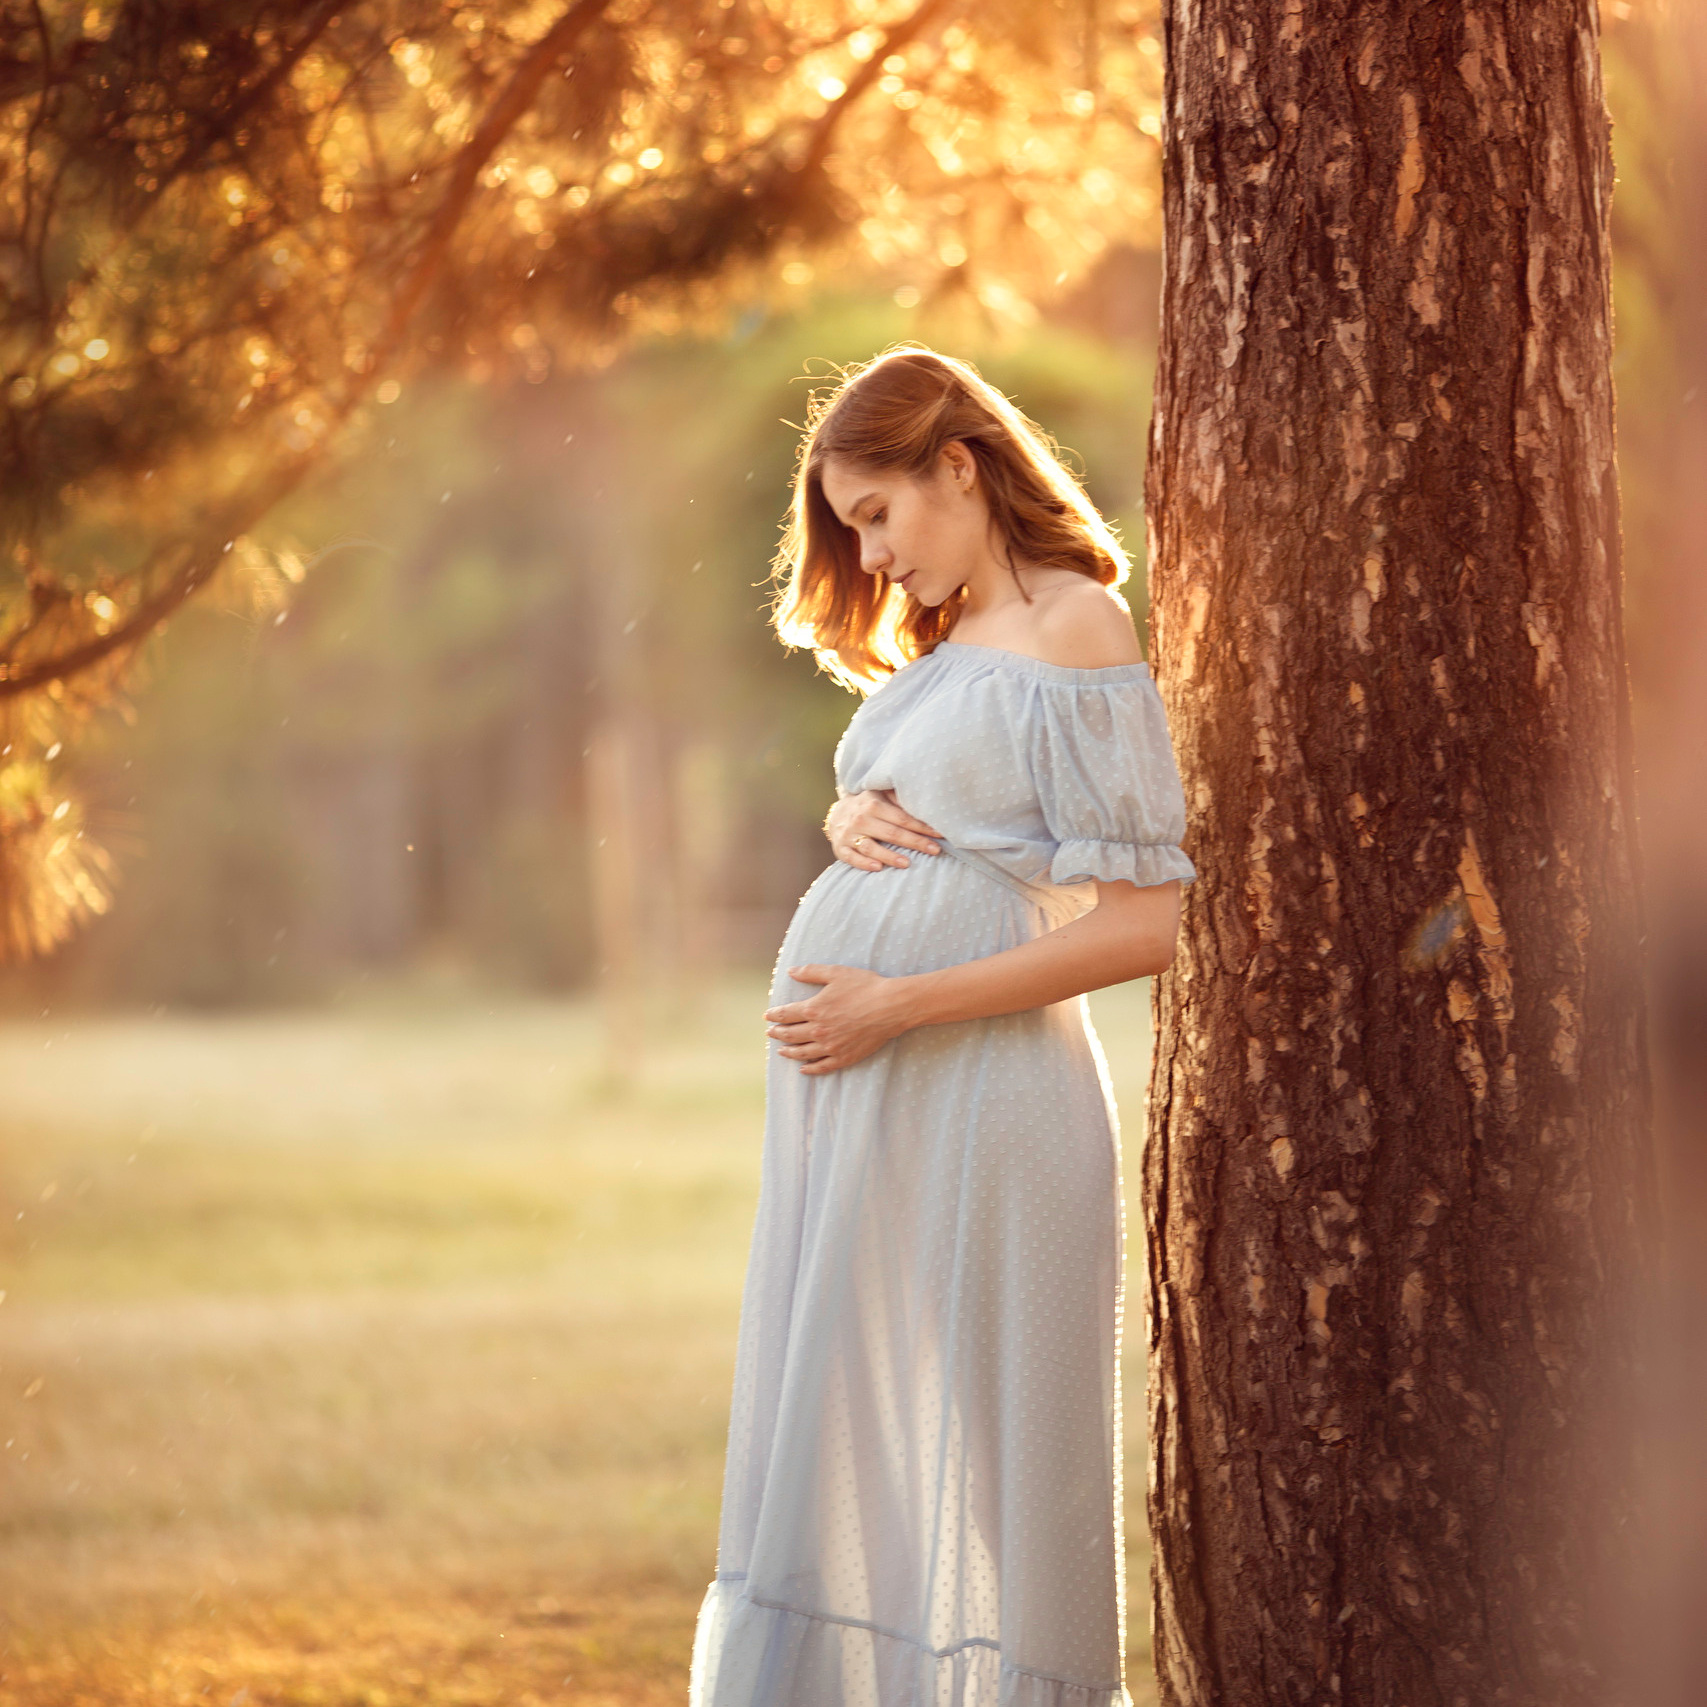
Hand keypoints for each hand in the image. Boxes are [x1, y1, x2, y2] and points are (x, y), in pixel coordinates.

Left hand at [764, 963, 912, 1073]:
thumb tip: (790, 971)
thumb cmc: (865, 986)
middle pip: (790, 1034)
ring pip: (802, 1052)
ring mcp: (830, 1046)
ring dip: (788, 1052)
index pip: (786, 1014)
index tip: (767, 1017)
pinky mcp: (844, 1057)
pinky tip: (803, 1069)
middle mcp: (818, 1030)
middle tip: (770, 1033)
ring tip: (781, 1051)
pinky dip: (810, 1069)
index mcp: (814, 1009)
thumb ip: (811, 972)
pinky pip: (821, 1066)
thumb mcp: (836, 973)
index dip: (774, 1015)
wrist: (890, 1007)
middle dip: (777, 1033)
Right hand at [824, 788, 943, 871]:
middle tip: (935, 850)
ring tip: (907, 863)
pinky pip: (852, 858)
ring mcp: (849, 834)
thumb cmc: (868, 806)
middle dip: (915, 842)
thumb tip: (924, 804)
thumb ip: (899, 799)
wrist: (837, 814)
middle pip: (891, 833)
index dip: (922, 827)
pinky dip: (864, 863)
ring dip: (889, 856)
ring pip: (871, 847)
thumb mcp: (881, 795)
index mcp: (873, 804)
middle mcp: (861, 819)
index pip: (902, 818)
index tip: (940, 834)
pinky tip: (879, 868)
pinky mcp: (841, 849)